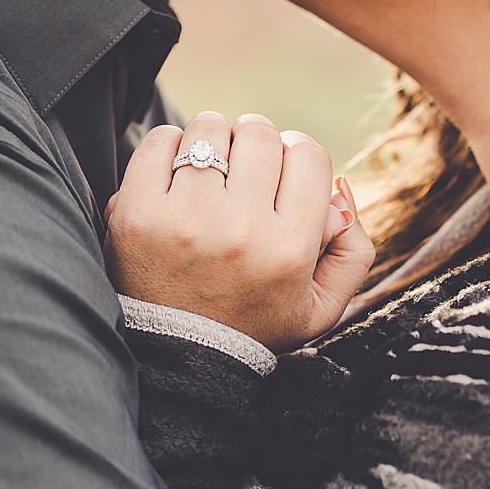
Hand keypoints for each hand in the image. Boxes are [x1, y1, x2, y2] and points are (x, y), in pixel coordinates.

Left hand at [105, 109, 376, 350]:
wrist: (176, 359)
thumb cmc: (251, 327)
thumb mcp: (321, 308)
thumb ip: (353, 250)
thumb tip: (340, 185)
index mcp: (289, 250)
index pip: (309, 155)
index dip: (299, 155)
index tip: (283, 173)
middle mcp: (240, 230)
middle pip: (261, 133)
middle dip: (256, 145)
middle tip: (244, 172)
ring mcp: (184, 219)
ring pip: (210, 128)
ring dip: (214, 141)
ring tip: (210, 171)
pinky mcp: (136, 213)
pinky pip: (160, 141)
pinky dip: (170, 146)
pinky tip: (176, 173)